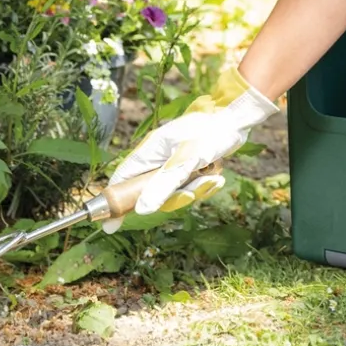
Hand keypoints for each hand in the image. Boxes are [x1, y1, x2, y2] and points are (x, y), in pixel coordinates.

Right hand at [102, 66, 278, 233]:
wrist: (235, 120)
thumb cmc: (209, 134)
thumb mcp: (187, 161)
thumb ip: (164, 185)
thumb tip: (141, 210)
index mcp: (149, 150)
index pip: (123, 178)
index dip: (115, 201)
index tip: (110, 225)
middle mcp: (157, 157)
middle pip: (150, 192)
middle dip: (174, 197)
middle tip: (192, 192)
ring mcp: (172, 162)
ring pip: (173, 191)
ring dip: (194, 189)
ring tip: (211, 177)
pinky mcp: (187, 166)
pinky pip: (188, 186)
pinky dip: (202, 184)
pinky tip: (216, 175)